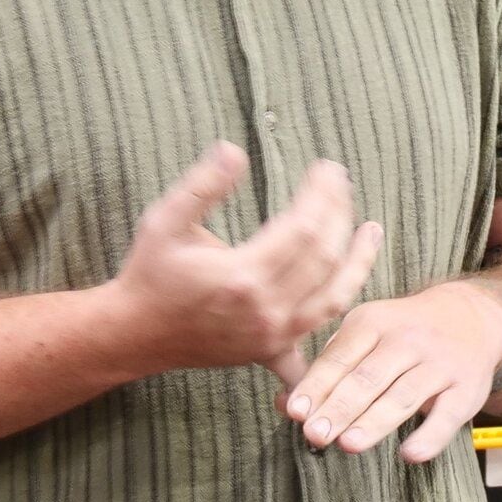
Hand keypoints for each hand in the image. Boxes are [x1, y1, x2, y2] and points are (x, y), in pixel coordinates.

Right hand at [109, 143, 383, 372]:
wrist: (131, 334)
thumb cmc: (147, 273)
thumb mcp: (163, 220)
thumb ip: (201, 185)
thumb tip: (233, 149)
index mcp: (243, 275)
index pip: (305, 227)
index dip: (323, 193)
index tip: (328, 166)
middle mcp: (264, 311)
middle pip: (325, 258)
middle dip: (339, 214)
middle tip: (341, 182)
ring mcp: (269, 336)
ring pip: (333, 299)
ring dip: (357, 263)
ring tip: (370, 231)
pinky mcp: (266, 352)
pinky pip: (313, 346)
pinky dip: (335, 332)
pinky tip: (352, 306)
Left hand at [278, 283, 501, 463]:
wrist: (472, 316)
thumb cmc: (402, 333)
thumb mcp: (364, 334)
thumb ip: (327, 368)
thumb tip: (284, 405)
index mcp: (373, 322)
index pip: (340, 358)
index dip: (317, 386)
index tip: (296, 411)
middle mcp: (408, 340)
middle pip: (368, 378)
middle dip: (340, 407)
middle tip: (315, 434)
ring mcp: (440, 364)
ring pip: (403, 396)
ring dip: (375, 421)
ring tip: (348, 444)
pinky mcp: (467, 388)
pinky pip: (448, 416)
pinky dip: (430, 436)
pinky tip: (409, 454)